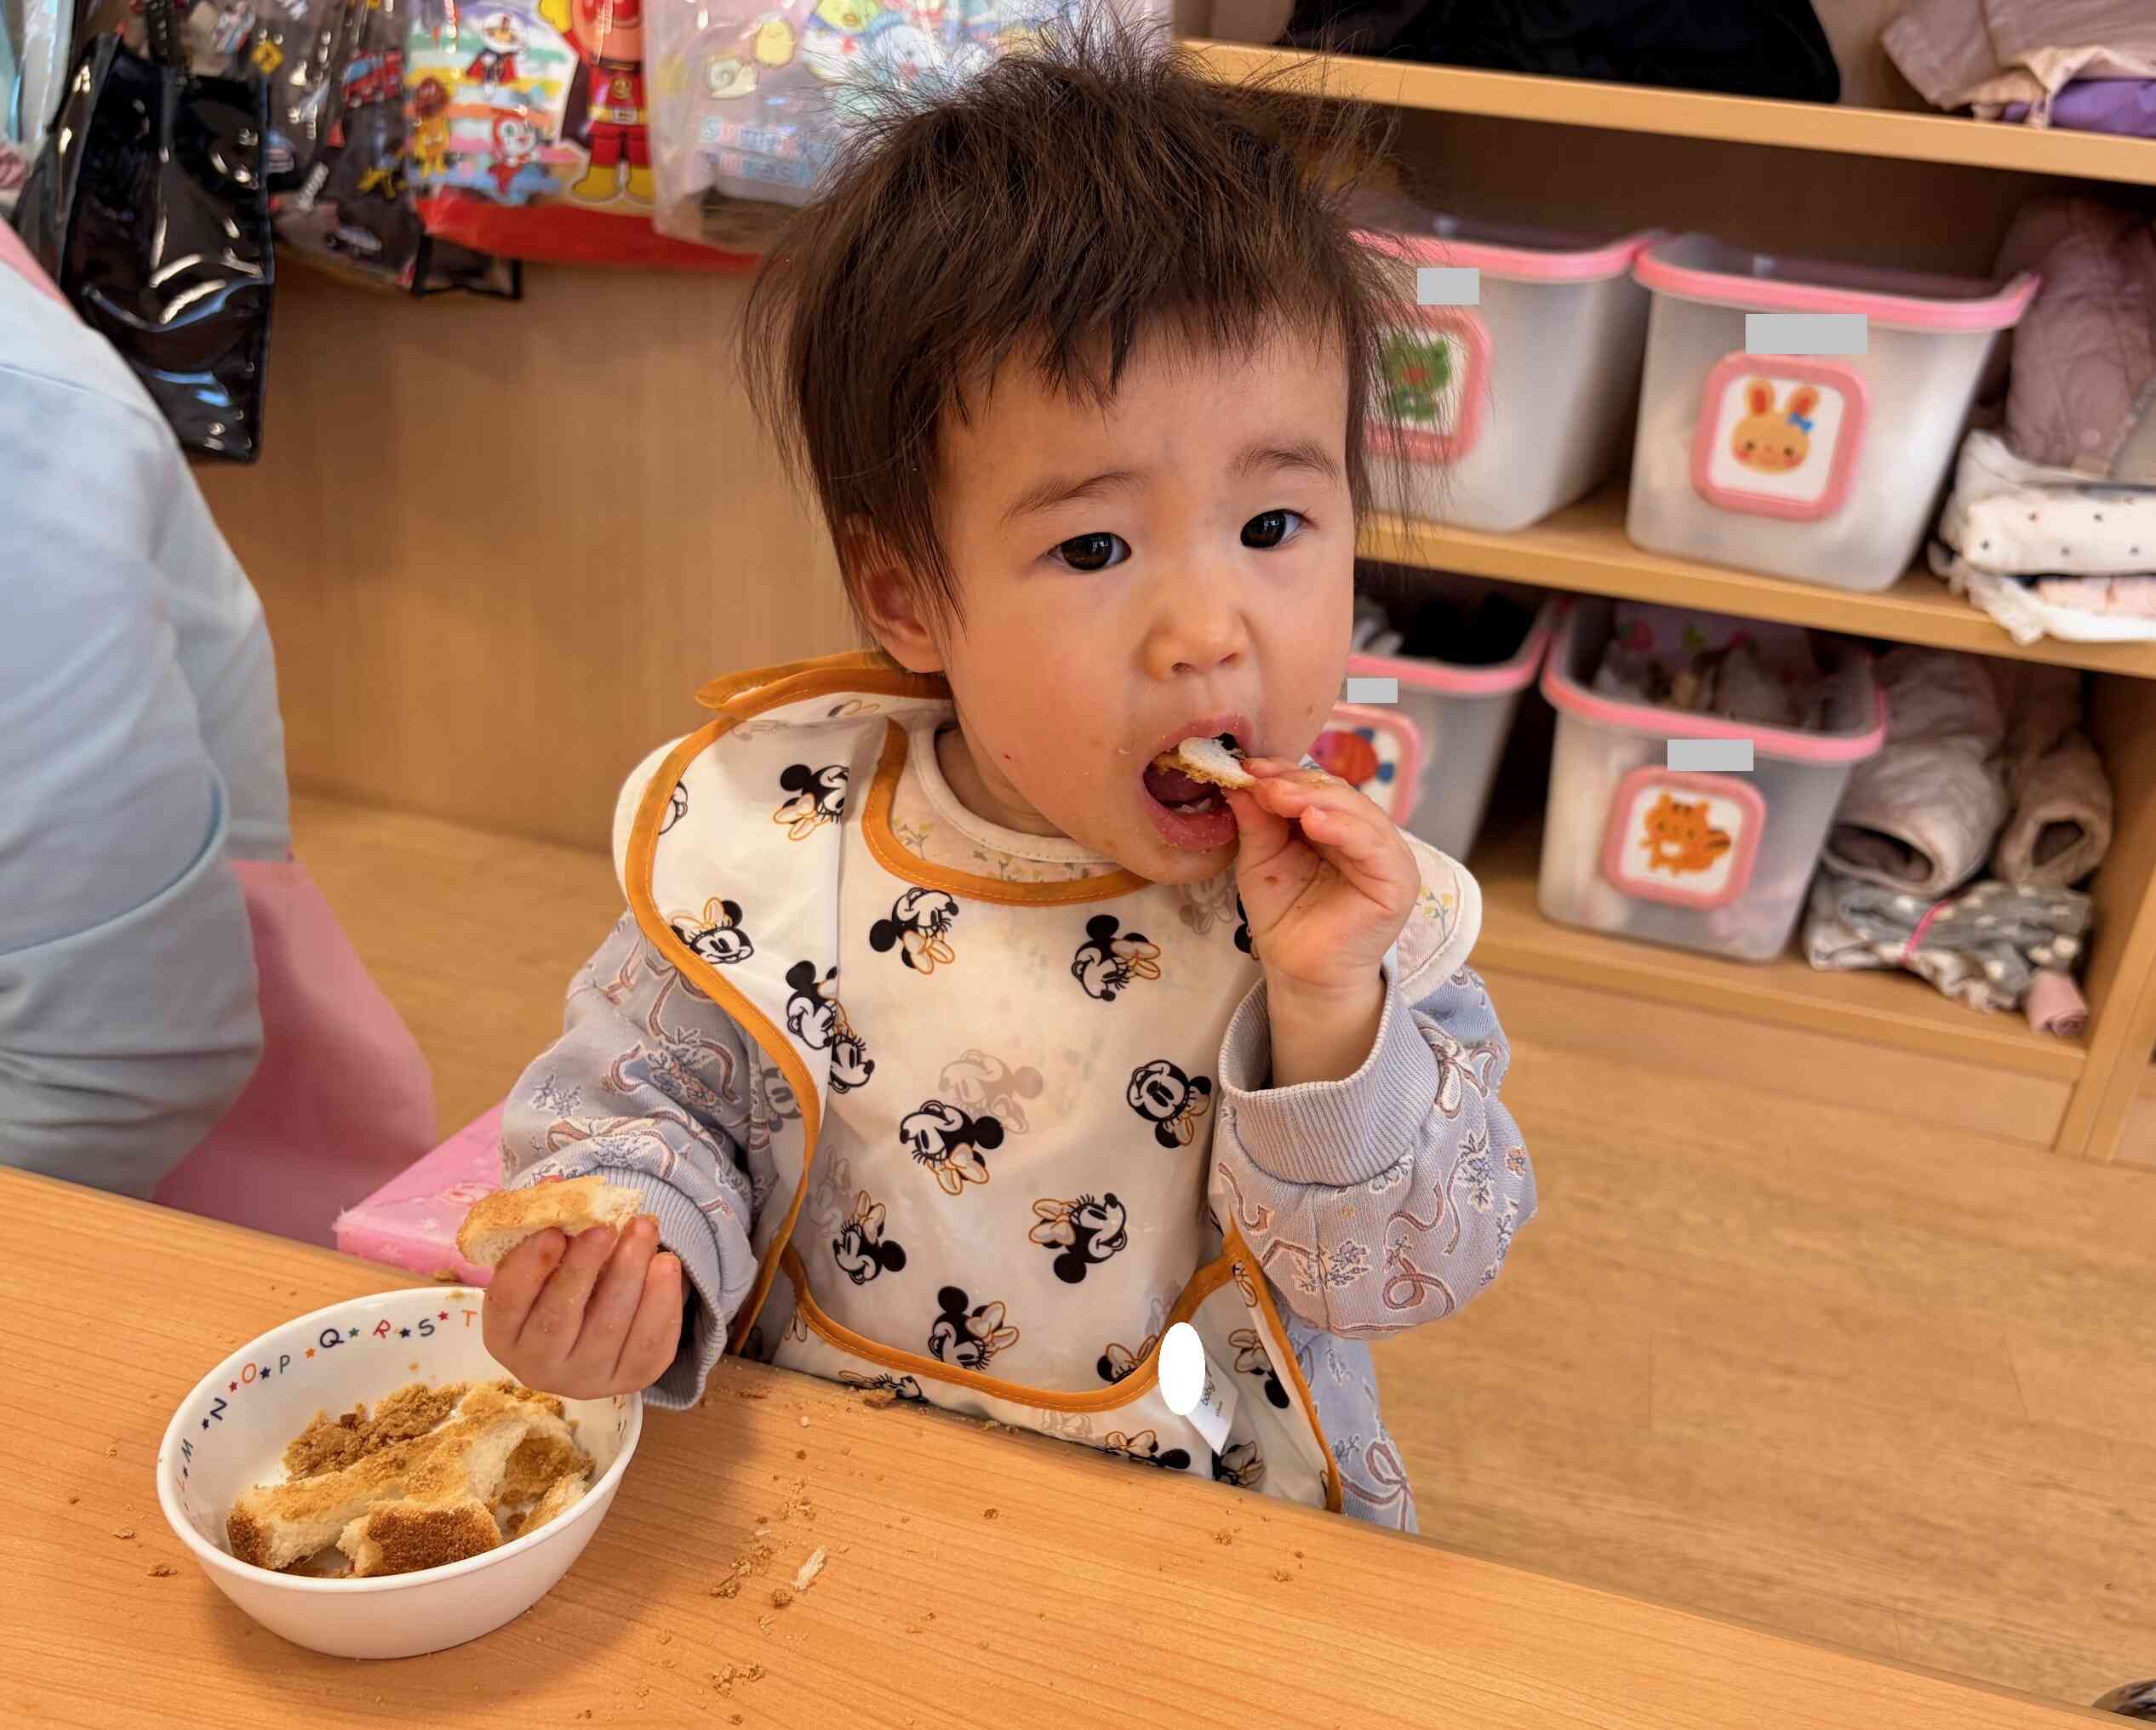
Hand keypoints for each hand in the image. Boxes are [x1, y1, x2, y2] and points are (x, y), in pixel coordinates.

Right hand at [481, 1217, 683, 1399]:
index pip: (508, 1301)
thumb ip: (546, 1224)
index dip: (529, 1265)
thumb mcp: (543, 1258)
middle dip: (585, 1267)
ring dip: (630, 1272)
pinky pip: (650, 1344)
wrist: (590, 1332)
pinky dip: (662, 1301)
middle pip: (558, 1318)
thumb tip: (557, 1184)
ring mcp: (585, 1378)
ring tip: (644, 1228)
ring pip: (609, 1327)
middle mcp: (538, 1366)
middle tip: (607, 1226)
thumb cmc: (558, 1284)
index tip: (554, 1230)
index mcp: (504, 1333)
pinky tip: (666, 1264)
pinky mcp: (630, 1380)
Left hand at [1226, 761, 1417, 1087]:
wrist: (1299, 973)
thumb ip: (1258, 822)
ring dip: (1313, 798)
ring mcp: (1387, 856)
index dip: (1282, 774)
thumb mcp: (1262, 860)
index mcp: (1339, 825)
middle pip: (1336, 793)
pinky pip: (1373, 844)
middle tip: (1258, 781)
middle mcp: (1368, 835)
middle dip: (1294, 783)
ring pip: (1356, 811)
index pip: (1316, 787)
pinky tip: (1312, 820)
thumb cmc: (1285, 917)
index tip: (1245, 768)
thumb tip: (1241, 782)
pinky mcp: (1397, 880)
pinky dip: (1343, 828)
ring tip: (1278, 795)